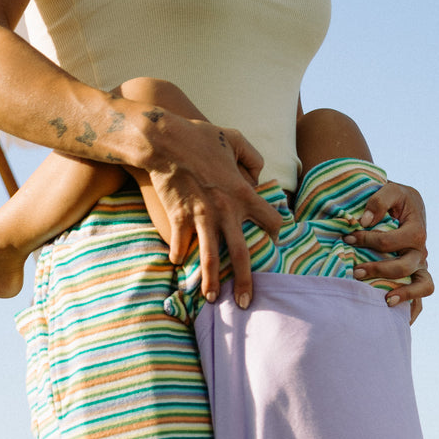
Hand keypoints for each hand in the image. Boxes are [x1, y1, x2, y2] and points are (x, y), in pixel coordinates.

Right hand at [147, 118, 283, 307]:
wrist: (163, 139)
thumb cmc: (199, 136)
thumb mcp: (234, 138)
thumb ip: (252, 156)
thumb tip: (258, 174)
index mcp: (244, 193)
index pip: (271, 221)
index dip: (275, 232)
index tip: (274, 242)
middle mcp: (226, 210)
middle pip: (242, 254)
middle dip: (244, 282)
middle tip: (244, 303)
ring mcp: (201, 217)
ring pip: (211, 258)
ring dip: (211, 281)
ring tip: (211, 299)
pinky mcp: (179, 218)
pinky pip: (180, 245)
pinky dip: (179, 255)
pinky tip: (179, 262)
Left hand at [348, 179, 433, 321]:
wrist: (404, 205)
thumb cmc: (395, 199)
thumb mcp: (389, 190)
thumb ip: (378, 201)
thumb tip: (364, 222)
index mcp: (417, 230)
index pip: (390, 241)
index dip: (367, 241)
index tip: (347, 239)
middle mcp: (422, 251)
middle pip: (404, 266)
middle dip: (378, 270)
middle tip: (355, 272)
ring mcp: (422, 266)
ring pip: (423, 286)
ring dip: (404, 294)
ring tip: (385, 301)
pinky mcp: (418, 276)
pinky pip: (421, 298)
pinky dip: (412, 309)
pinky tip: (398, 320)